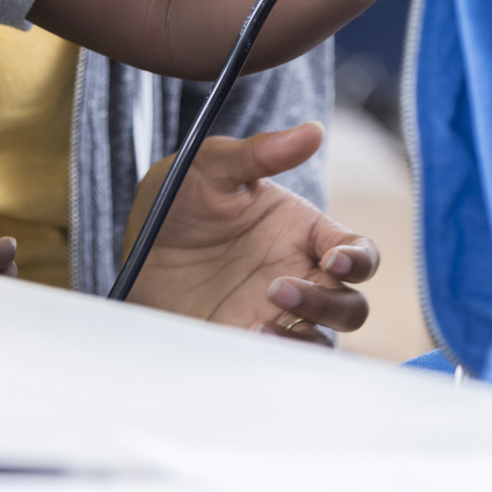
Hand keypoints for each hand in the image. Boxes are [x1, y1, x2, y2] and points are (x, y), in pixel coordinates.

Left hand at [125, 123, 378, 343]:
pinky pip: (281, 360)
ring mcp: (277, 315)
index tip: (334, 260)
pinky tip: (242, 336)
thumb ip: (260, 152)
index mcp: (305, 234)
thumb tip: (313, 130)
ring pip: (323, 339)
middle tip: (277, 290)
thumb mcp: (212, 167)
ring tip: (257, 322)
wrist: (134, 248)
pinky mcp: (247, 341)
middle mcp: (301, 277)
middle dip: (326, 303)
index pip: (357, 252)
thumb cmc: (180, 199)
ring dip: (303, 336)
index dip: (357, 259)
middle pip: (350, 305)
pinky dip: (274, 356)